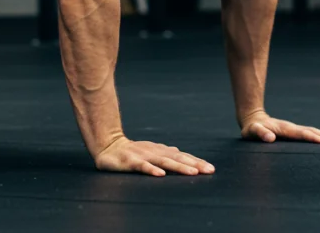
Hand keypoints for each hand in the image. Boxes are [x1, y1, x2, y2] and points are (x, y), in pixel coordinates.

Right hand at [93, 137, 215, 176]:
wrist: (108, 145)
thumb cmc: (131, 150)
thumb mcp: (150, 150)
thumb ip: (164, 152)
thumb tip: (179, 151)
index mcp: (160, 151)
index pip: (182, 156)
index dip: (196, 161)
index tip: (211, 169)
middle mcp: (155, 152)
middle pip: (177, 158)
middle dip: (194, 164)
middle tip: (208, 170)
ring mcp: (143, 156)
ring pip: (163, 162)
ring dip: (179, 167)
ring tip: (192, 172)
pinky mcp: (130, 161)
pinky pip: (142, 166)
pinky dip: (151, 170)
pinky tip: (160, 175)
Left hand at [239, 110, 319, 143]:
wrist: (253, 118)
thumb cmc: (252, 128)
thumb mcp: (252, 131)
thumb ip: (260, 133)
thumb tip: (270, 138)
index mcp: (284, 129)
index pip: (300, 134)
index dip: (312, 137)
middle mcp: (291, 127)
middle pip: (310, 130)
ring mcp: (292, 128)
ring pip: (310, 130)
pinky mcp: (292, 131)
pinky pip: (307, 133)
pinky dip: (318, 135)